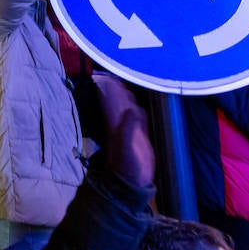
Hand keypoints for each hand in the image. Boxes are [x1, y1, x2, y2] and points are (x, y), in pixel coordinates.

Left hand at [92, 72, 154, 188]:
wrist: (131, 183)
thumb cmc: (126, 165)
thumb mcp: (125, 147)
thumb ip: (128, 128)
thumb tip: (133, 109)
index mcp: (115, 121)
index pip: (111, 97)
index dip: (109, 84)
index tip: (106, 69)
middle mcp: (121, 121)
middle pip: (119, 97)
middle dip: (118, 83)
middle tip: (119, 66)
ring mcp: (132, 126)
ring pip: (129, 104)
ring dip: (128, 92)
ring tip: (129, 76)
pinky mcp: (142, 133)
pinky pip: (140, 114)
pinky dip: (139, 105)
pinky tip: (139, 100)